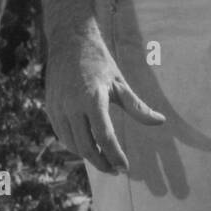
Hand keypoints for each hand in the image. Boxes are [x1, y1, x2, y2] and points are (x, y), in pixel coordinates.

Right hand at [44, 25, 164, 174]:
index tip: (125, 168)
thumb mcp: (120, 83)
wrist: (70, 41)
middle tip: (115, 170)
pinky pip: (61, 135)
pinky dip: (74, 145)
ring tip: (104, 159)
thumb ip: (138, 107)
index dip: (115, 155)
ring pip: (72, 144)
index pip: (104, 137)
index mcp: (93, 98)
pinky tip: (87, 145)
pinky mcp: (50, 108)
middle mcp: (72, 105)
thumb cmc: (100, 62)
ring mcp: (58, 107)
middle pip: (86, 146)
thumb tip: (161, 122)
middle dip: (102, 162)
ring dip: (87, 156)